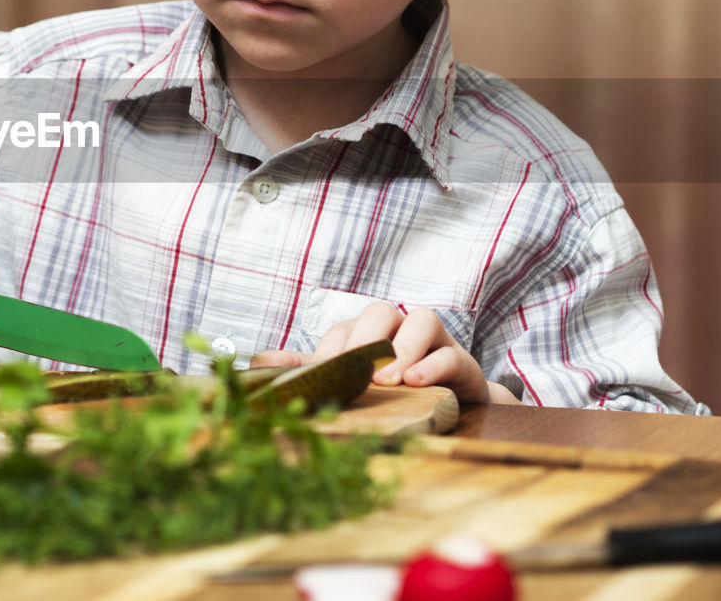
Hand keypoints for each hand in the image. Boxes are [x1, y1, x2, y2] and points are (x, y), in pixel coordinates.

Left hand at [250, 301, 518, 404]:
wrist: (453, 407)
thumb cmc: (396, 391)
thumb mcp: (351, 382)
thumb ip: (308, 371)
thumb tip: (259, 360)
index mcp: (367, 333)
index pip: (344, 331)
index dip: (333, 351)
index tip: (323, 375)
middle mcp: (399, 329)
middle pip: (381, 312)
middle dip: (367, 340)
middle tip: (360, 374)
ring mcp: (433, 342)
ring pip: (421, 321)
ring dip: (403, 349)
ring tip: (390, 381)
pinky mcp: (461, 361)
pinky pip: (451, 353)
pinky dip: (434, 365)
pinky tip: (418, 382)